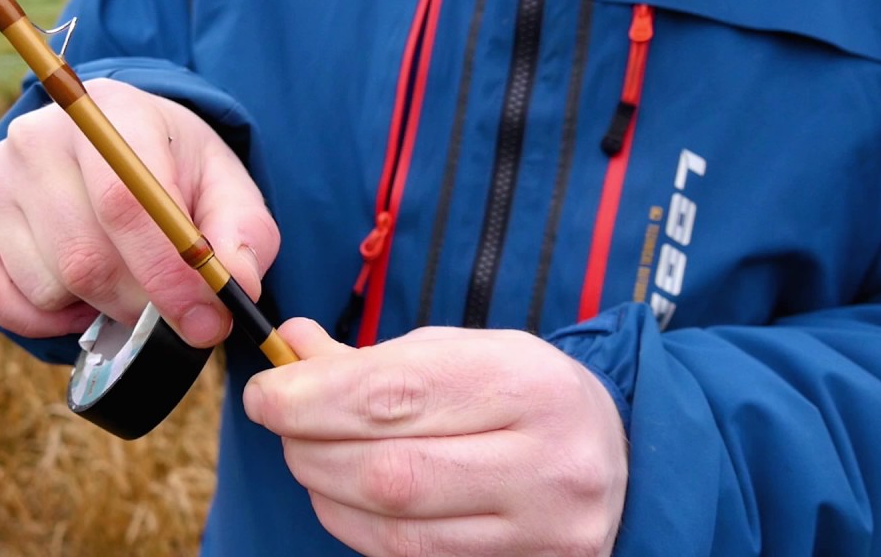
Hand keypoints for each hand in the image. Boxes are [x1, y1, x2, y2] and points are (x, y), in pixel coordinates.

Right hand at [0, 78, 278, 345]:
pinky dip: (39, 319)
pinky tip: (73, 300)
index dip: (166, 274)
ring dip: (94, 308)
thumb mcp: (228, 191)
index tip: (204, 325)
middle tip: (168, 312)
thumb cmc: (177, 173)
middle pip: (85, 256)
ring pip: (47, 285)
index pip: (126, 202)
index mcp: (113, 112)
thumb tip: (236, 285)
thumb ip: (244, 236)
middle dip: (139, 304)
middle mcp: (39, 135)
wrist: (114, 146)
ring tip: (120, 280)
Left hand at [244, 319, 626, 556]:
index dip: (311, 399)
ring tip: (312, 458)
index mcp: (528, 382)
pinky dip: (359, 528)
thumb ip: (373, 358)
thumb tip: (289, 347)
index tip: (264, 395)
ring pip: (394, 529)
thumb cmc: (523, 394)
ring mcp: (541, 533)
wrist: (616, 457)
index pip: (396, 395)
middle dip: (309, 448)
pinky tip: (348, 497)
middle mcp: (547, 464)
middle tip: (283, 426)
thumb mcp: (461, 351)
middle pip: (388, 472)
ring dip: (327, 493)